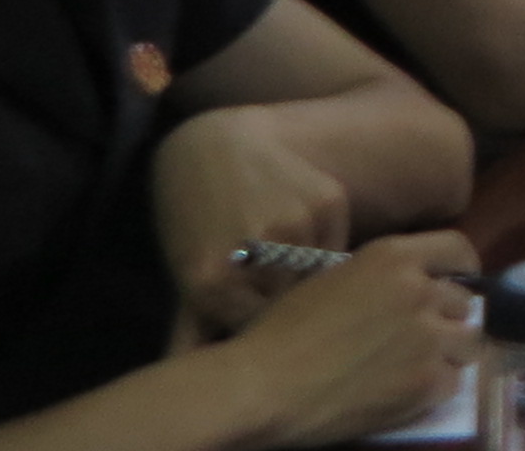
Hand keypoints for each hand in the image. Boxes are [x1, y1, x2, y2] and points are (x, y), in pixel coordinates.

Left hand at [151, 104, 352, 334]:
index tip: (257, 313)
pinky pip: (339, 244)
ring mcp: (295, 223)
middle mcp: (256, 253)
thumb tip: (184, 377)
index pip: (256, 330)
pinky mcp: (328, 199)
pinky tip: (302, 227)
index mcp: (212, 282)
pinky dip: (327, 244)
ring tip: (285, 254)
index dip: (258, 323)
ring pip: (320, 279)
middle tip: (274, 283)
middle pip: (290, 305)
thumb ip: (190, 334)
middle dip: (285, 300)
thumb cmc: (193, 219)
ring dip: (309, 274)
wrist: (212, 146)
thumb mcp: (185, 276)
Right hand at [216, 230, 478, 447]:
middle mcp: (420, 290)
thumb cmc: (280, 333)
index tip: (453, 285)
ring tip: (414, 365)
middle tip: (418, 337)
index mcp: (393, 257)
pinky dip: (433, 388)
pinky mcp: (427, 382)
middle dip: (445, 318)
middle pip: (463, 301)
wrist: (262, 387)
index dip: (460, 270)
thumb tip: (407, 285)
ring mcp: (428, 337)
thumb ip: (379, 278)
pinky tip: (403, 391)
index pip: (457, 250)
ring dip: (447, 353)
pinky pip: (452, 382)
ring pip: (467, 341)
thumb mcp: (332, 280)